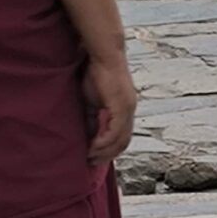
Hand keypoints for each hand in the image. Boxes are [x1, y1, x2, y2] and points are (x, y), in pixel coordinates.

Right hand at [83, 50, 139, 164]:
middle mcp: (130, 111)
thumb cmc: (96, 72)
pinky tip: (93, 148)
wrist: (104, 54)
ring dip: (105, 152)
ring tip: (89, 158)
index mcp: (124, 109)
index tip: (94, 158)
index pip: (121, 136)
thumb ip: (92, 116)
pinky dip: (104, 142)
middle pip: (123, 143)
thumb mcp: (92, 99)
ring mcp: (127, 109)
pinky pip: (115, 131)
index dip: (109, 150)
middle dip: (107, 156)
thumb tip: (87, 133)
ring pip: (120, 140)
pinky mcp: (121, 106)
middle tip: (91, 163)